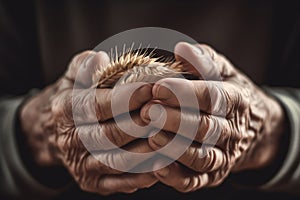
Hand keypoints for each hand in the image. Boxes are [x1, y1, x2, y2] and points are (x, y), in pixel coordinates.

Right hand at [20, 51, 156, 194]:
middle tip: (166, 113)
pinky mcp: (91, 182)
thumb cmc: (74, 98)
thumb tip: (100, 59)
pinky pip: (118, 183)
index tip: (152, 88)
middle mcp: (70, 140)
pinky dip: (141, 176)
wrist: (54, 132)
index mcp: (65, 110)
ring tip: (171, 139)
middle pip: (111, 135)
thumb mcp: (72, 76)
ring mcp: (81, 165)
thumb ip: (85, 65)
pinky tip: (162, 164)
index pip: (98, 105)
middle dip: (142, 124)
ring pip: (118, 161)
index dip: (127, 97)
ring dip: (147, 152)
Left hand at [140, 42, 285, 191]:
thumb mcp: (223, 71)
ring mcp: (224, 156)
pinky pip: (196, 180)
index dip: (185, 93)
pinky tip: (157, 167)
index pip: (213, 97)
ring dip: (175, 149)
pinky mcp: (214, 175)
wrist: (252, 128)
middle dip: (175, 121)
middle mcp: (232, 131)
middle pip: (205, 128)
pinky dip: (177, 177)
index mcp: (236, 101)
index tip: (158, 88)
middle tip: (147, 113)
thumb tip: (182, 48)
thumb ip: (204, 60)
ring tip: (151, 137)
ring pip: (201, 158)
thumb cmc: (228, 93)